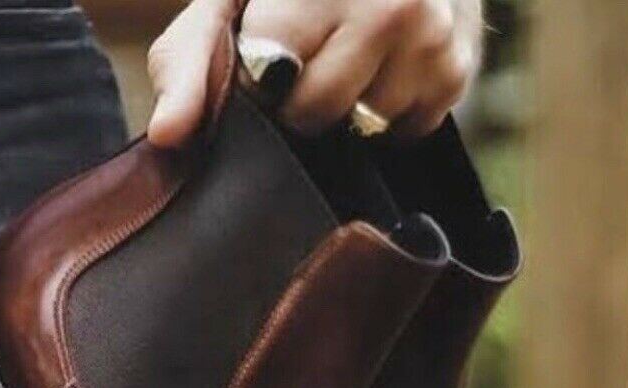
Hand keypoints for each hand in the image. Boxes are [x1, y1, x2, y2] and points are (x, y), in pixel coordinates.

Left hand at [147, 0, 482, 146]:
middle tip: (304, 59)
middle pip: (318, 112)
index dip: (256, 82)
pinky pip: (406, 130)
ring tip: (346, 56)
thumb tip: (167, 135)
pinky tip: (381, 67)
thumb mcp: (226, 6)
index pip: (271, 76)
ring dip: (349, 107)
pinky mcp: (460, 66)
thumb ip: (189, 69)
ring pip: (364, 126)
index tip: (261, 59)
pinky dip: (388, 111)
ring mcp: (431, 34)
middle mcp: (385, 2)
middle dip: (300, 99)